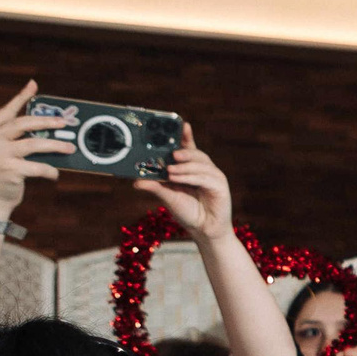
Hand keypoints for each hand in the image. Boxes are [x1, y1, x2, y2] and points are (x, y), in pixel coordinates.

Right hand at [0, 79, 71, 218]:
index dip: (20, 98)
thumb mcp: (0, 152)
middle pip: (22, 123)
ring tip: (70, 147)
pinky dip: (49, 170)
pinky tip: (55, 173)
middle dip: (46, 121)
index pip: (6, 111)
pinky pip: (37, 167)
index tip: (33, 86)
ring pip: (33, 144)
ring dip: (55, 145)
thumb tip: (47, 128)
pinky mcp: (8, 171)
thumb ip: (15, 139)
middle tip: (64, 122)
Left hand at [133, 120, 234, 240]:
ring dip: (185, 166)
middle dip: (184, 151)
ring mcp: (214, 177)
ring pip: (200, 164)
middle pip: (196, 154)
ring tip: (170, 170)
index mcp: (193, 169)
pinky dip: (190, 177)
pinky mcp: (220, 187)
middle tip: (171, 153)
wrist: (204, 231)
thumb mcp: (168, 198)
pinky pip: (205, 178)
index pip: (189, 149)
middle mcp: (205, 170)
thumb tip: (136, 181)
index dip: (186, 136)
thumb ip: (155, 187)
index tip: (182, 124)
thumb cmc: (189, 212)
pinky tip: (178, 178)